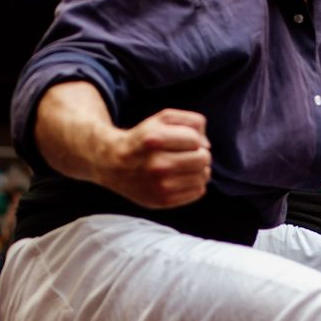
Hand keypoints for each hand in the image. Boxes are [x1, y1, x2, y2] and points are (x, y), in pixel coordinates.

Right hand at [97, 108, 211, 209]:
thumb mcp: (162, 119)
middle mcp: (157, 165)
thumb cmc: (144, 139)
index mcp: (154, 140)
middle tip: (187, 154)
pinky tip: (181, 178)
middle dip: (199, 154)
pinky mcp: (163, 201)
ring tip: (185, 166)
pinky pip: (198, 192)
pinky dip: (195, 184)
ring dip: (199, 170)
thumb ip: (191, 121)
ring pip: (203, 177)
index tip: (183, 142)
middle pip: (203, 159)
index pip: (195, 140)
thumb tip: (207, 145)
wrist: (114, 164)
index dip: (194, 139)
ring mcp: (160, 186)